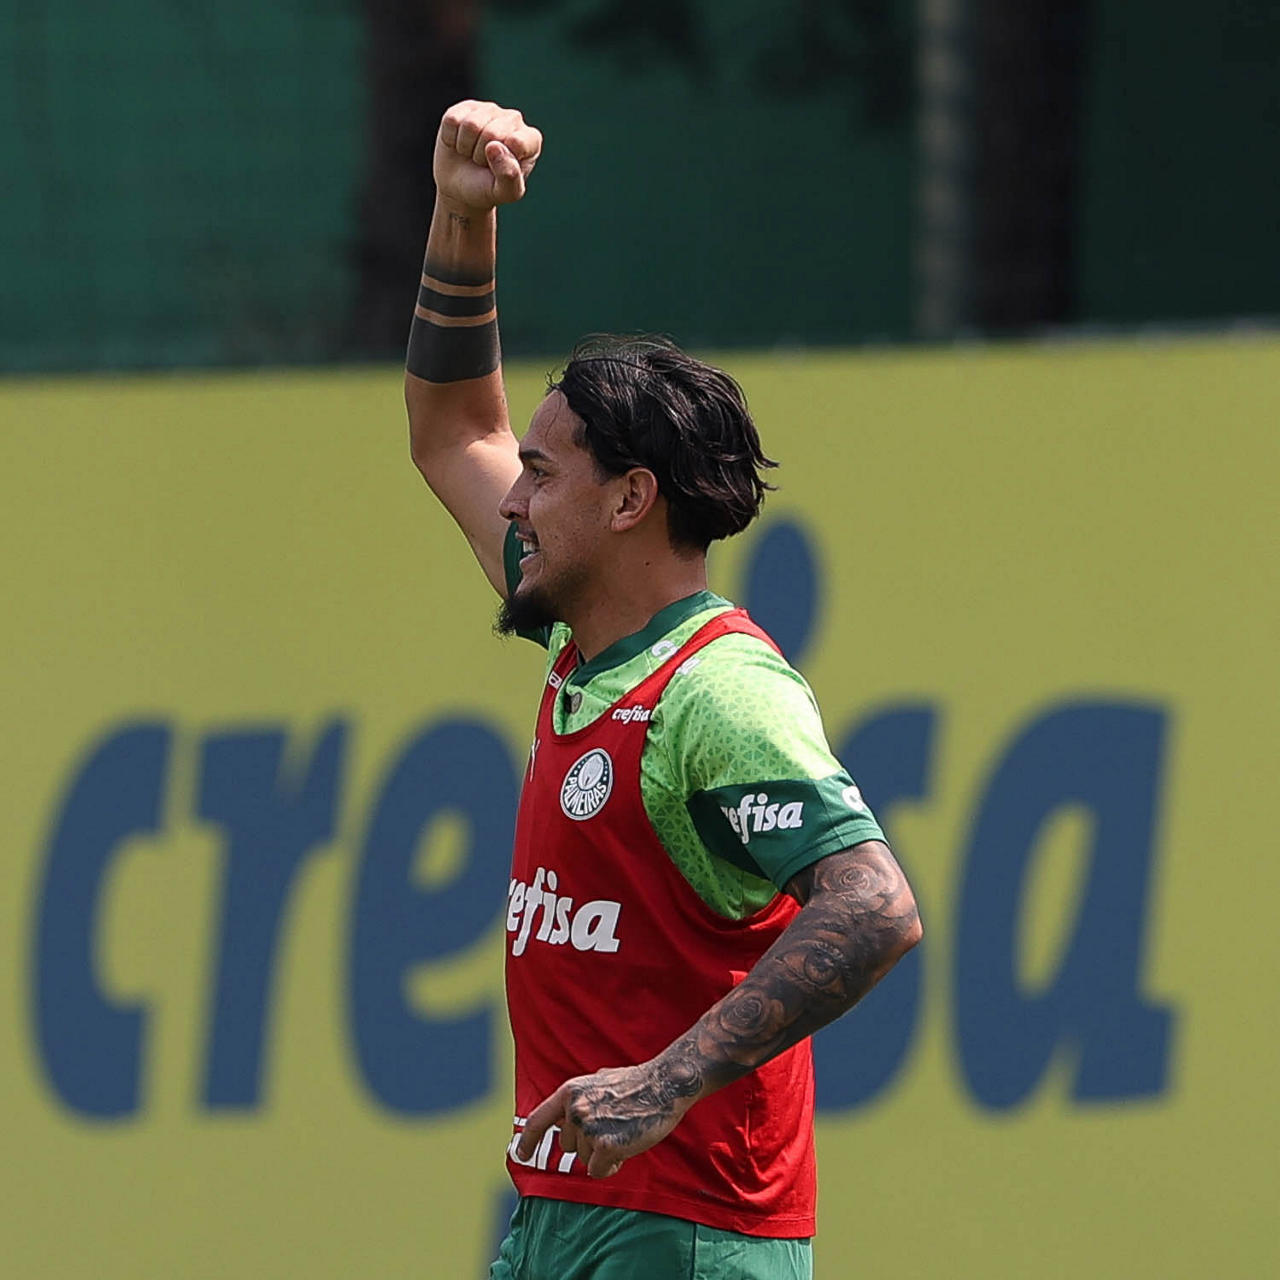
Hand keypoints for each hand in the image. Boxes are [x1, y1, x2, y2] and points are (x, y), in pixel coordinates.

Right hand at [434, 100, 541, 211]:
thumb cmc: (487, 189)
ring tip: (472, 154)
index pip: (516, 142)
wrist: (461, 188)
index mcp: (530, 139)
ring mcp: (489, 110)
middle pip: (491, 133)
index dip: (501, 161)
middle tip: (483, 163)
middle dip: (481, 155)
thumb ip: (509, 176)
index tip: (499, 170)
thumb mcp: (504, 192)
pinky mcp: (465, 107)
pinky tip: (460, 143)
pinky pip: (452, 121)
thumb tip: (495, 146)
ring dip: (466, 147)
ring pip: (470, 125)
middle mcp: (513, 119)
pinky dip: (451, 139)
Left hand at [516, 1059, 701, 1178]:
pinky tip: (627, 1145)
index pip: (537, 1121)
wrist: (664, 1084)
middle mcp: (574, 1110)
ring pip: (586, 1160)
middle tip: (613, 1126)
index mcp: (570, 1092)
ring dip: (603, 1154)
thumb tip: (566, 1114)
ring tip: (623, 1131)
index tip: (520, 1155)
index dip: (526, 1141)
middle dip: (589, 1144)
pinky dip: (613, 1165)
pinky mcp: (606, 1146)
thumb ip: (579, 1099)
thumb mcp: (598, 1081)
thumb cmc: (636, 1083)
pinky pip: (600, 1171)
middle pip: (570, 1147)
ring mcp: (589, 1128)